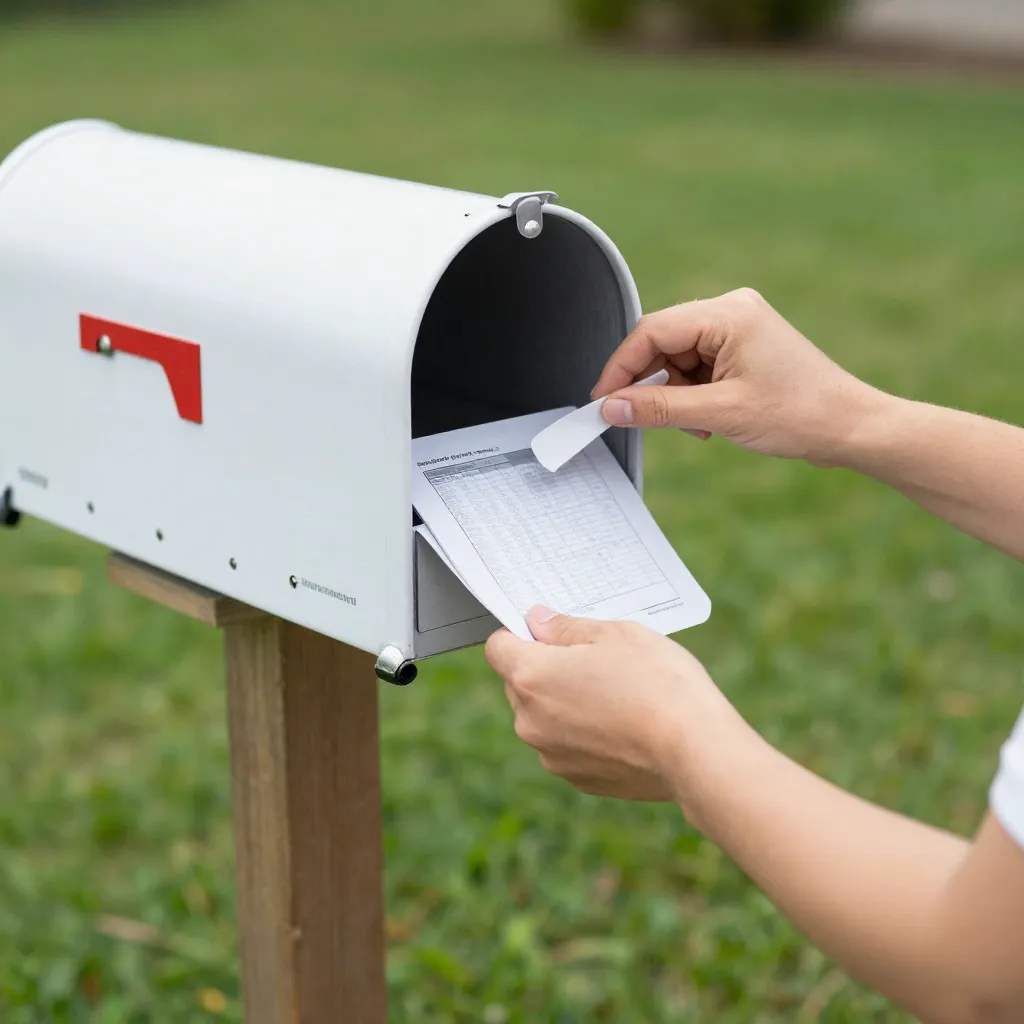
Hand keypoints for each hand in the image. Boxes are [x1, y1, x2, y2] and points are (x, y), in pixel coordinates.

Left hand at [485, 607, 743, 802]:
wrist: (696, 751)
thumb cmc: (659, 683)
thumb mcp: (616, 634)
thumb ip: (566, 627)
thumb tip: (537, 621)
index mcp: (532, 677)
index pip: (498, 647)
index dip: (519, 634)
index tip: (549, 631)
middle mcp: (530, 721)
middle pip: (519, 684)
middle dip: (546, 668)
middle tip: (595, 660)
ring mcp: (551, 755)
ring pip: (543, 717)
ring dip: (565, 703)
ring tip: (617, 694)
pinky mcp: (577, 779)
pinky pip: (567, 745)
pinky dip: (585, 733)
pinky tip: (624, 725)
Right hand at [593, 288, 882, 464]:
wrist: (851, 427)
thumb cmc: (803, 413)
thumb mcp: (720, 414)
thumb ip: (659, 409)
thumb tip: (612, 408)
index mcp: (728, 314)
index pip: (652, 331)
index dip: (620, 367)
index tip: (602, 399)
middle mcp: (732, 312)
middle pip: (662, 343)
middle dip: (650, 385)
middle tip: (638, 418)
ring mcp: (739, 329)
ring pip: (678, 360)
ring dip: (675, 395)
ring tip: (698, 424)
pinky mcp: (744, 349)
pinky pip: (698, 368)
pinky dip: (693, 395)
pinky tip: (709, 419)